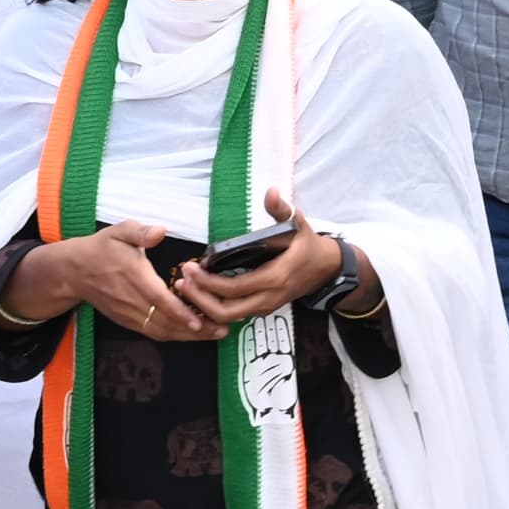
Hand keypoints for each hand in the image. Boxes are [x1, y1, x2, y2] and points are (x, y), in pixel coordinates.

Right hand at [8, 217, 212, 343]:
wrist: (73, 272)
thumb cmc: (102, 248)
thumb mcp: (119, 231)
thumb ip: (140, 231)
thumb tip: (159, 231)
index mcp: (132, 275)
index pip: (157, 298)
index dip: (178, 312)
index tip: (198, 320)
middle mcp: (131, 300)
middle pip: (164, 321)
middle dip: (194, 329)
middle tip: (222, 329)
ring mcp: (128, 314)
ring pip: (160, 331)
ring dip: (188, 336)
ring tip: (215, 333)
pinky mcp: (127, 321)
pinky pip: (153, 332)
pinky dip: (174, 335)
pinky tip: (194, 332)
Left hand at [176, 189, 357, 329]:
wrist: (327, 270)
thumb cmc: (309, 245)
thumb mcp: (299, 224)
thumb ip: (282, 209)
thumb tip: (270, 191)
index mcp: (275, 277)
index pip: (234, 287)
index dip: (209, 282)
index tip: (191, 267)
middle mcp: (268, 297)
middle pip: (225, 310)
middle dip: (200, 298)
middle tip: (182, 280)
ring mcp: (265, 306)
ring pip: (227, 317)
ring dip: (204, 305)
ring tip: (186, 287)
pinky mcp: (262, 309)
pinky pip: (234, 315)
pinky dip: (214, 308)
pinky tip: (200, 293)